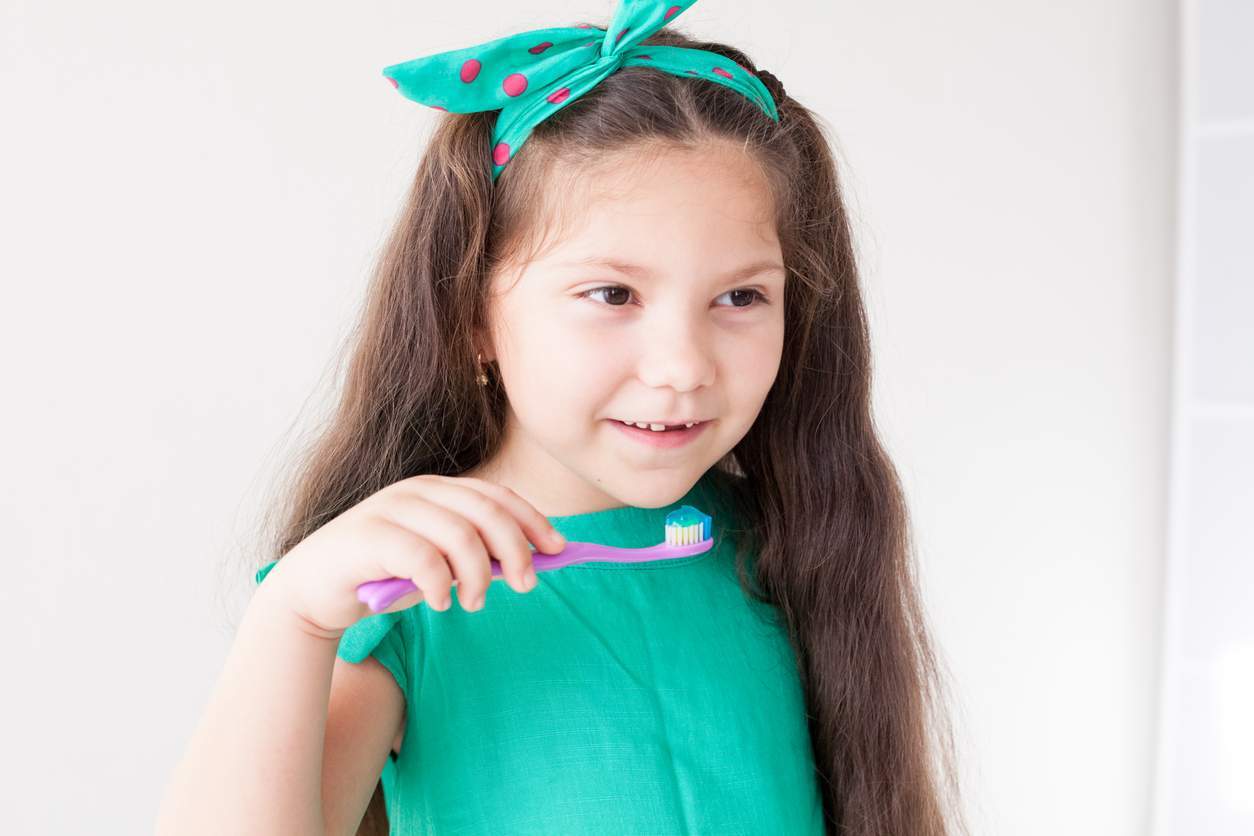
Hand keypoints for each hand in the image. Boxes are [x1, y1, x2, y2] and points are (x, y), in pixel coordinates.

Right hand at [257, 475, 565, 636]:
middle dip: (515, 550)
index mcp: (438, 490)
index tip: (558, 550)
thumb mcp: (440, 562)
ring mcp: (390, 509)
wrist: (314, 591)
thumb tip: (533, 560)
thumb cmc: (385, 577)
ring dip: (477, 575)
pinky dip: (440, 585)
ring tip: (474, 603)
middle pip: (486, 512)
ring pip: (459, 535)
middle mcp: (417, 491)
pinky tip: (440, 603)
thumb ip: (477, 555)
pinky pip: (422, 558)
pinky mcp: (368, 536)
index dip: (532, 521)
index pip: (497, 496)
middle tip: (524, 586)